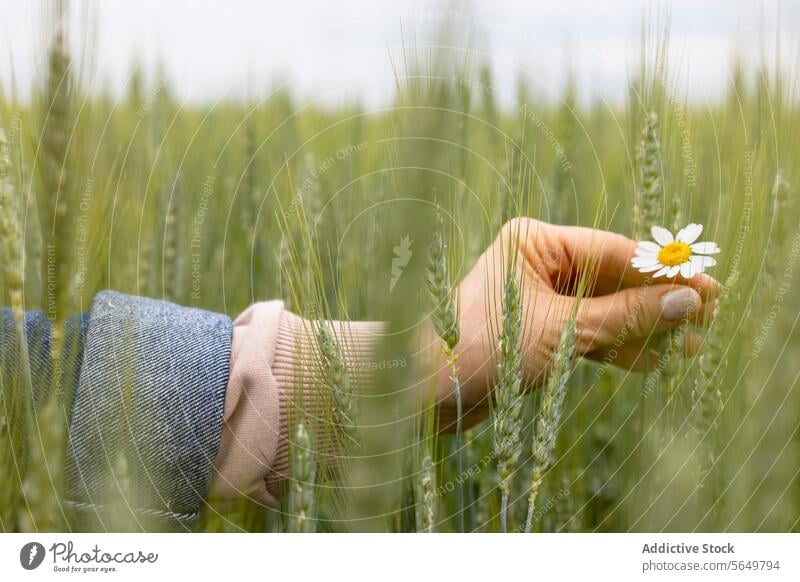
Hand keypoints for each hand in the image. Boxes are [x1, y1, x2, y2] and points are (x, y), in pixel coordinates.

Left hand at [430, 218, 718, 429]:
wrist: (429, 391)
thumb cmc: (482, 349)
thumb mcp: (563, 332)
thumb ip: (626, 316)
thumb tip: (686, 301)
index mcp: (536, 242)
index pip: (615, 253)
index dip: (665, 274)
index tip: (709, 289)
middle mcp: (537, 261)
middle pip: (613, 279)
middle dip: (656, 304)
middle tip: (705, 322)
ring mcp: (537, 295)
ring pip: (603, 308)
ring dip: (641, 328)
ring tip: (686, 350)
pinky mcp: (536, 327)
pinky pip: (586, 330)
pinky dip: (615, 345)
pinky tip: (649, 361)